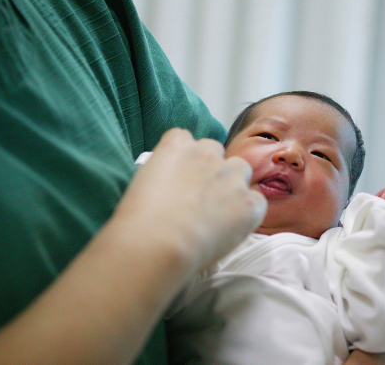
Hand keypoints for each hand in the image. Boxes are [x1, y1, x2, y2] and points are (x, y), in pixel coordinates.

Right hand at [0, 129, 266, 364]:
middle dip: (211, 168)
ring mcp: (230, 177)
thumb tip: (138, 195)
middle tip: (199, 198)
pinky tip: (232, 229)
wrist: (154, 245)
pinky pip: (255, 201)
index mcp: (174, 145)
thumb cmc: (129, 224)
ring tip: (217, 212)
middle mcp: (205, 153)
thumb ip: (143, 180)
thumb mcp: (130, 189)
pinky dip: (247, 213)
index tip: (179, 180)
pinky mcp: (247, 203)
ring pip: (239, 170)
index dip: (184, 160)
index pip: (185, 138)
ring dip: (231, 186)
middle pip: (215, 149)